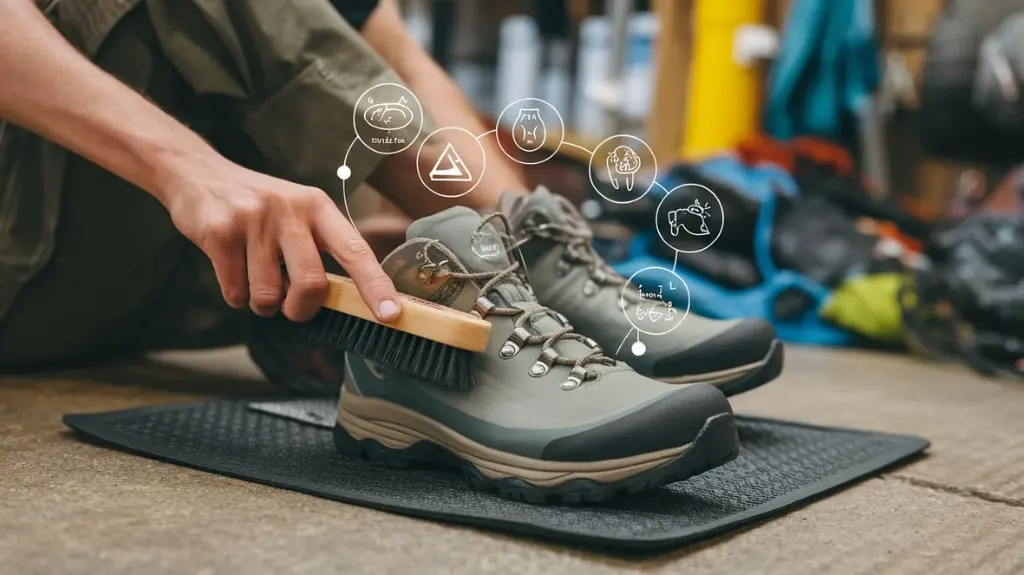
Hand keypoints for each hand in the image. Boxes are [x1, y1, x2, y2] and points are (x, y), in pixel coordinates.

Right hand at [157, 156, 401, 322]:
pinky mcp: (219, 233)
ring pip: (268, 296)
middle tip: (292, 307)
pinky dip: (235, 295)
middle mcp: (290, 210)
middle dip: (301, 309)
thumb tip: (349, 300)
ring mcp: (253, 220)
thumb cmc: (259, 207)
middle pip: (311, 284)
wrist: (197, 173)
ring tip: (255, 279)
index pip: (355, 250)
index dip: (376, 286)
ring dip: (262, 303)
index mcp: (318, 206)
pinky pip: (236, 293)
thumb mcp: (298, 213)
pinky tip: (232, 270)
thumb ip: (321, 249)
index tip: (391, 315)